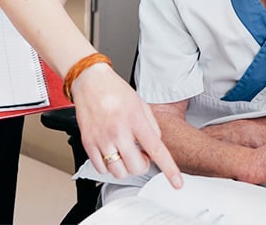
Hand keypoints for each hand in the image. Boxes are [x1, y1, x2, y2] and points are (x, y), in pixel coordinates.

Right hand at [72, 63, 183, 188]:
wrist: (90, 82)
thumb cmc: (115, 91)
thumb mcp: (141, 104)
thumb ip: (151, 127)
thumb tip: (155, 147)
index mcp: (135, 120)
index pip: (156, 149)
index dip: (169, 169)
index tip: (177, 183)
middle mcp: (118, 131)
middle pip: (136, 167)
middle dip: (142, 165)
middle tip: (139, 154)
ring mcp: (102, 139)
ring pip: (118, 172)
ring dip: (125, 168)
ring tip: (124, 154)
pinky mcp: (88, 143)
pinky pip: (101, 169)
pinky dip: (108, 167)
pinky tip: (111, 153)